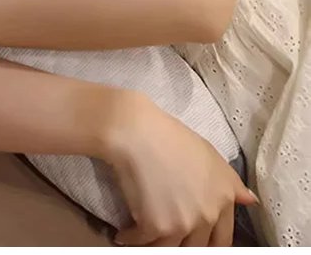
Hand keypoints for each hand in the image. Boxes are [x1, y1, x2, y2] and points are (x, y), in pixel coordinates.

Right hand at [103, 91, 257, 245]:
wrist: (138, 131)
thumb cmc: (171, 137)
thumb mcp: (210, 155)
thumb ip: (231, 182)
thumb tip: (251, 201)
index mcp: (224, 198)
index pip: (222, 239)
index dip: (207, 242)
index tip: (192, 240)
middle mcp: (208, 215)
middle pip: (197, 248)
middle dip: (182, 244)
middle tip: (167, 235)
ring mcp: (184, 224)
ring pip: (170, 249)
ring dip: (155, 242)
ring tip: (144, 232)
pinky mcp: (157, 228)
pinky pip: (142, 242)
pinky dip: (131, 238)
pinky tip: (124, 233)